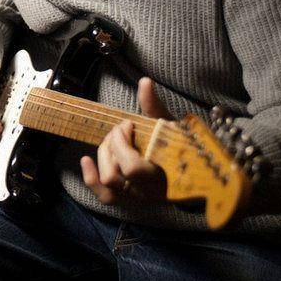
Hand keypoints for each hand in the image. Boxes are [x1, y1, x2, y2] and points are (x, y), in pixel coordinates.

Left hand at [80, 77, 171, 203]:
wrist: (194, 172)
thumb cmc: (180, 145)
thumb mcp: (170, 125)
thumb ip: (153, 107)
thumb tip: (144, 81)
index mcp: (163, 174)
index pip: (131, 167)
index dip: (121, 143)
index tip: (128, 123)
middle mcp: (149, 191)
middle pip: (114, 174)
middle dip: (111, 146)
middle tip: (120, 130)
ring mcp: (138, 197)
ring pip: (108, 183)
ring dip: (103, 158)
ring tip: (111, 141)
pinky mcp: (129, 199)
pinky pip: (105, 196)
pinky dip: (91, 178)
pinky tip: (85, 159)